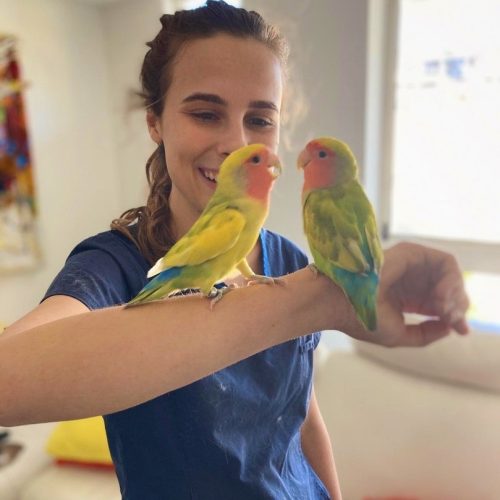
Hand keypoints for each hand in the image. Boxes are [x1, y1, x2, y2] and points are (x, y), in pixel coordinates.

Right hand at [351, 242, 469, 346]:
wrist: (340, 303)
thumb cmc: (363, 320)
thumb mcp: (399, 335)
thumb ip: (426, 334)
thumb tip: (450, 327)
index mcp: (407, 297)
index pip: (441, 303)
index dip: (455, 316)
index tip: (460, 330)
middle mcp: (412, 279)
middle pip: (450, 289)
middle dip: (459, 306)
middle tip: (453, 319)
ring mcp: (412, 265)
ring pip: (451, 274)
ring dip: (456, 292)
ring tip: (445, 309)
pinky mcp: (411, 253)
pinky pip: (446, 261)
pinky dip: (452, 279)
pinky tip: (441, 297)